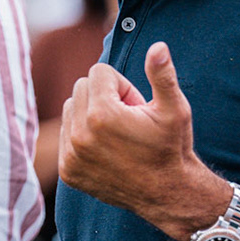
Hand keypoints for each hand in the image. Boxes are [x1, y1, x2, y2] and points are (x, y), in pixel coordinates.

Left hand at [58, 45, 229, 239]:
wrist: (168, 194)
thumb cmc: (172, 147)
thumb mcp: (174, 109)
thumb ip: (162, 75)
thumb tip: (158, 46)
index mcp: (102, 114)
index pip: (98, 72)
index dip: (123, 85)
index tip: (137, 106)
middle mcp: (80, 134)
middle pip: (81, 87)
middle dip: (105, 96)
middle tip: (128, 119)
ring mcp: (71, 155)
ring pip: (70, 109)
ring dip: (90, 114)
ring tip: (117, 134)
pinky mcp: (67, 171)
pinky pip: (65, 134)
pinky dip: (82, 136)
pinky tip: (106, 149)